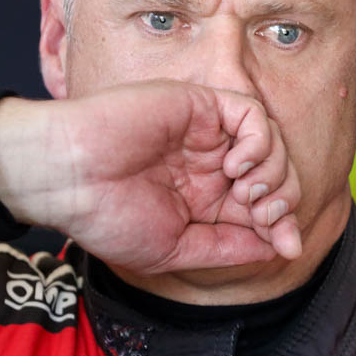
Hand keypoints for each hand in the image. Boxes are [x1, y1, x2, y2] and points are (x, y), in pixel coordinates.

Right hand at [0, 83, 302, 273]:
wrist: (66, 181)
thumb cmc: (107, 218)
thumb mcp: (177, 250)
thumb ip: (229, 247)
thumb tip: (283, 248)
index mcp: (202, 197)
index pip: (261, 205)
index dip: (283, 224)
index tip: (289, 245)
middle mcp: (208, 163)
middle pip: (275, 172)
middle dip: (283, 198)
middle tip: (266, 216)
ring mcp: (205, 133)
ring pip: (270, 141)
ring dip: (274, 170)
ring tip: (246, 192)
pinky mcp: (198, 105)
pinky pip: (250, 112)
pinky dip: (258, 140)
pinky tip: (234, 166)